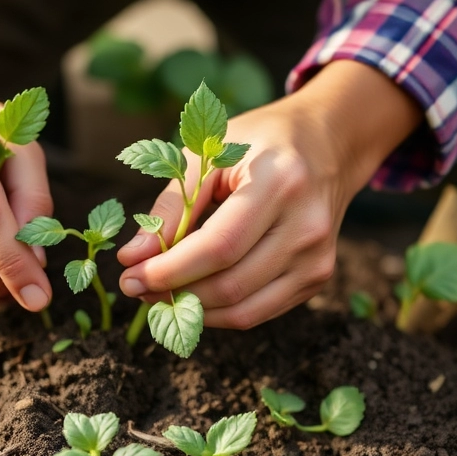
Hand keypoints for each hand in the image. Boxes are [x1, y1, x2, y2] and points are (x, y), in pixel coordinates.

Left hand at [117, 61, 421, 328]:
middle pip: (230, 284)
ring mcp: (317, 258)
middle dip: (173, 293)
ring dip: (192, 311)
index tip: (129, 277)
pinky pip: (258, 312)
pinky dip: (217, 313)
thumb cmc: (259, 142)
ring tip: (157, 294)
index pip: (219, 247)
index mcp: (280, 183)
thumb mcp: (208, 154)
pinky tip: (190, 296)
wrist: (328, 143)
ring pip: (244, 310)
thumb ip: (170, 205)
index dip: (170, 270)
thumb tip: (131, 258)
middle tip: (134, 287)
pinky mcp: (317, 277)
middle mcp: (306, 226)